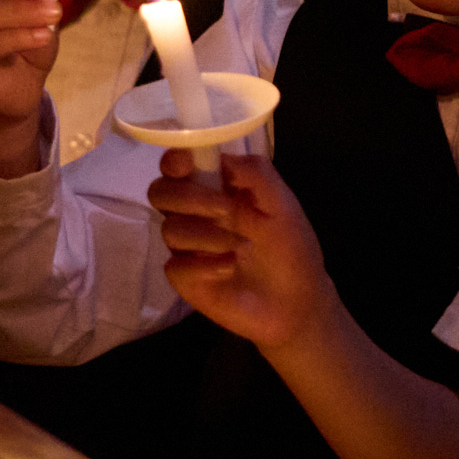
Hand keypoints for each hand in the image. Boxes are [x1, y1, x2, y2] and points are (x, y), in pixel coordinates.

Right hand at [152, 150, 334, 351]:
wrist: (297, 302)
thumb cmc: (291, 248)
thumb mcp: (283, 205)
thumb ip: (257, 174)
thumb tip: (223, 157)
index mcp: (216, 190)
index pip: (178, 167)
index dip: (174, 160)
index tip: (185, 163)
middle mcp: (194, 215)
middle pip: (161, 193)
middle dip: (190, 198)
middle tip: (226, 210)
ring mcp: (187, 248)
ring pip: (170, 230)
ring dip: (207, 235)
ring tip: (241, 247)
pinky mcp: (186, 279)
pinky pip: (175, 266)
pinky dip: (204, 265)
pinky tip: (229, 268)